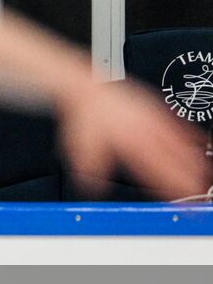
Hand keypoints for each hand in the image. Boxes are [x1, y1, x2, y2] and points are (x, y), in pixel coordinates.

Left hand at [57, 81, 212, 199]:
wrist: (89, 87)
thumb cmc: (86, 114)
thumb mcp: (82, 145)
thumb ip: (92, 169)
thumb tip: (93, 189)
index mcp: (130, 141)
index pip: (155, 169)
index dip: (170, 185)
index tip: (182, 196)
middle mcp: (146, 130)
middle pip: (173, 158)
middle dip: (188, 177)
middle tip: (199, 190)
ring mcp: (155, 119)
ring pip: (181, 142)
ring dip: (194, 160)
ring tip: (205, 174)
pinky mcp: (157, 109)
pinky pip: (179, 124)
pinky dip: (192, 136)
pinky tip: (200, 144)